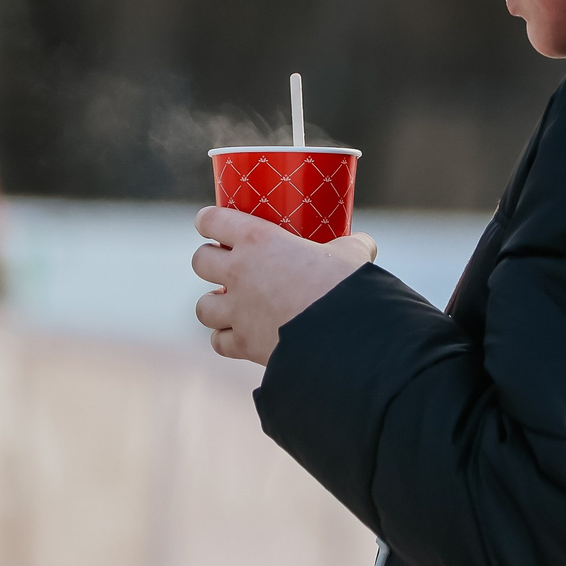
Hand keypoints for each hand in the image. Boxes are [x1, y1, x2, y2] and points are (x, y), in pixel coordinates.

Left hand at [192, 208, 376, 364]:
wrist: (344, 336)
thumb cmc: (346, 285)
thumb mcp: (352, 255)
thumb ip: (351, 246)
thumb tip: (365, 245)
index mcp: (258, 240)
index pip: (213, 220)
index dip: (208, 221)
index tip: (209, 223)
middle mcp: (239, 273)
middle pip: (200, 260)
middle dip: (209, 261)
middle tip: (226, 265)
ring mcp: (237, 311)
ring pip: (202, 306)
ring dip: (213, 304)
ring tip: (228, 304)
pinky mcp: (244, 344)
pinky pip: (219, 342)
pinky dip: (226, 339)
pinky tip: (238, 336)